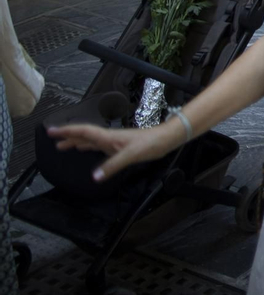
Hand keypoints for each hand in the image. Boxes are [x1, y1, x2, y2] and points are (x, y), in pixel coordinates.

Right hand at [47, 120, 181, 181]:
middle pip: (84, 135)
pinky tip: (87, 150)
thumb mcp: (131, 155)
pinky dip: (88, 147)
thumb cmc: (150, 144)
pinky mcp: (120, 147)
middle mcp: (109, 138)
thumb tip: (94, 177)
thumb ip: (112, 166)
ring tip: (63, 146)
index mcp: (108, 137)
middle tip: (52, 140)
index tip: (51, 131)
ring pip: (90, 140)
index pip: (83, 132)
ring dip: (76, 142)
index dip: (67, 131)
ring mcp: (114, 142)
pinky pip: (99, 146)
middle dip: (68, 137)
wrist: (166, 139)